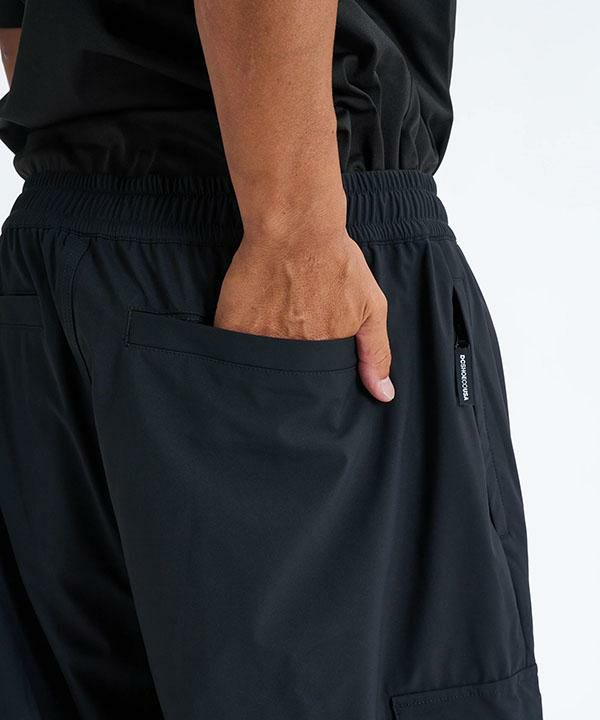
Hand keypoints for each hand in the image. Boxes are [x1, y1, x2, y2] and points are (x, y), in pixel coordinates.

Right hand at [214, 228, 394, 401]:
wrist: (295, 228)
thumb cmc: (335, 261)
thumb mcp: (371, 306)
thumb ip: (375, 352)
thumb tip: (384, 395)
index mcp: (322, 353)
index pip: (315, 384)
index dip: (313, 378)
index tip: (311, 361)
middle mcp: (291, 352)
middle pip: (285, 378)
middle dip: (288, 371)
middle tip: (290, 336)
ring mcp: (259, 340)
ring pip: (258, 366)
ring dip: (263, 357)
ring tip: (270, 328)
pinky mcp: (232, 325)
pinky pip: (231, 349)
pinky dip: (237, 347)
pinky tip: (247, 326)